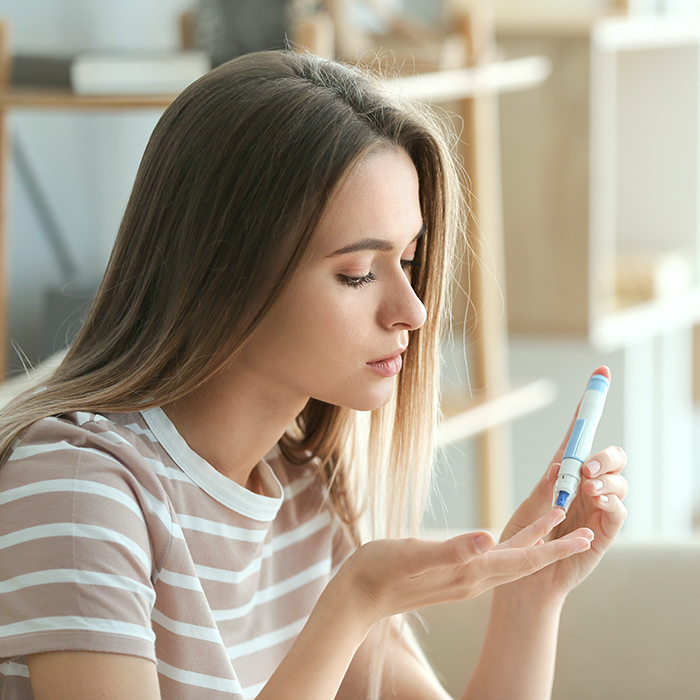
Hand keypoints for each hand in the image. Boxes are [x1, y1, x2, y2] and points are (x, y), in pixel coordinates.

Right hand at [335, 509, 593, 628]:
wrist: (358, 596)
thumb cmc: (380, 571)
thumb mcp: (414, 554)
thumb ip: (452, 549)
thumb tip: (489, 538)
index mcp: (470, 573)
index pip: (522, 560)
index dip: (554, 547)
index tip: (584, 535)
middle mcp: (473, 579)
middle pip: (524, 562)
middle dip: (555, 547)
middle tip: (584, 531)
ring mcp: (463, 579)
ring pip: (510, 561)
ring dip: (535, 544)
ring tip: (553, 525)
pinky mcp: (452, 576)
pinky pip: (493, 561)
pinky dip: (511, 547)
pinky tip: (507, 540)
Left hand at [498, 366, 627, 604]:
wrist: (522, 583)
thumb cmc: (521, 543)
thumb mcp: (528, 511)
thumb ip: (547, 489)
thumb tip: (562, 464)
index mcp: (562, 475)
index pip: (577, 438)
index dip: (587, 409)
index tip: (599, 376)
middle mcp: (584, 488)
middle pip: (610, 458)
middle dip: (605, 455)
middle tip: (587, 467)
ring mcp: (597, 509)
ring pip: (619, 482)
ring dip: (608, 480)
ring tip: (588, 488)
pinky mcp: (604, 533)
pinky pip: (618, 512)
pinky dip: (611, 504)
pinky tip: (595, 505)